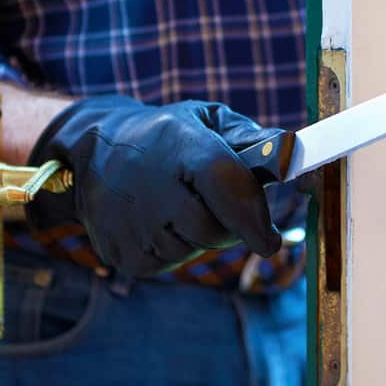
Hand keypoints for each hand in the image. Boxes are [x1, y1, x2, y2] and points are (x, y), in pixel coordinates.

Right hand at [25, 97, 284, 276]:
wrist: (92, 152)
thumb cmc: (166, 136)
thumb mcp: (206, 121)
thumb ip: (252, 139)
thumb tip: (293, 154)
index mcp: (181, 144)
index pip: (224, 185)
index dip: (253, 217)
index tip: (271, 241)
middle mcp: (151, 184)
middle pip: (211, 229)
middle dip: (230, 226)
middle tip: (222, 208)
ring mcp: (130, 221)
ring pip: (189, 250)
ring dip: (198, 236)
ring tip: (179, 205)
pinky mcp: (118, 250)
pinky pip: (165, 265)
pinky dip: (172, 249)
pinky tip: (158, 222)